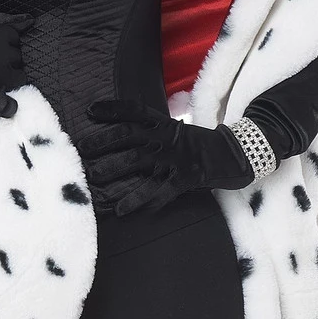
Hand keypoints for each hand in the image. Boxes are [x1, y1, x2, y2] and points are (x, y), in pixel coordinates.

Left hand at [76, 97, 254, 217]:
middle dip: (104, 142)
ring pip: (140, 162)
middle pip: (130, 136)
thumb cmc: (199, 145)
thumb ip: (153, 133)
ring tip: (95, 180)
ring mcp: (177, 157)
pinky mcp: (187, 177)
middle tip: (81, 150)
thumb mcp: (176, 132)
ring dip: (115, 171)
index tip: (90, 111)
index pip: (135, 111)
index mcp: (164, 124)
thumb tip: (122, 139)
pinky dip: (142, 200)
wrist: (235, 155)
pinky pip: (160, 190)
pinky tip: (123, 209)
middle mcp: (167, 138)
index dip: (113, 109)